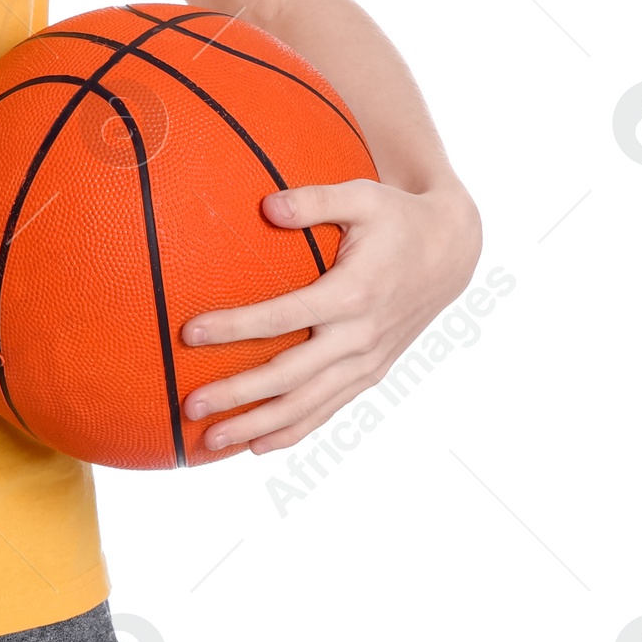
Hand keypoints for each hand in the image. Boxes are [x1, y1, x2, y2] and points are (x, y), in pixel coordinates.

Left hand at [179, 176, 481, 455]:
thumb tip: (266, 206)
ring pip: (307, 405)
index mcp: (354, 293)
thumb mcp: (362, 196)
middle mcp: (361, 336)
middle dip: (237, 394)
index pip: (283, 316)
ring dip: (258, 426)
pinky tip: (256, 445)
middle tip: (189, 405)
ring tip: (210, 440)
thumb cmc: (398, 218)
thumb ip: (314, 200)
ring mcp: (368, 361)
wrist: (452, 251)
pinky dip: (293, 431)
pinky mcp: (372, 373)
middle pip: (290, 376)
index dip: (235, 327)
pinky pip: (328, 409)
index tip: (190, 333)